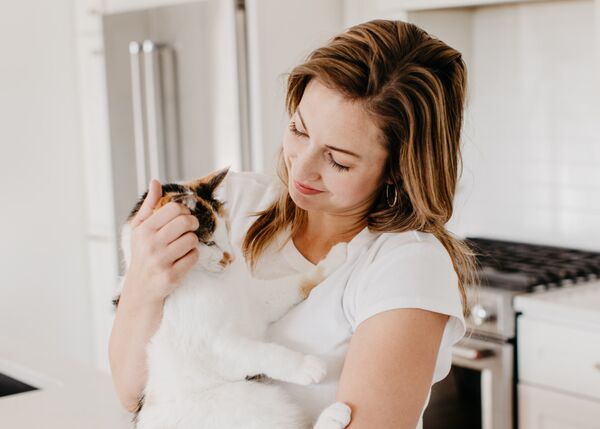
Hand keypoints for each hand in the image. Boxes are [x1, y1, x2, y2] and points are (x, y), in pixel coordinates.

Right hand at [122, 179, 200, 302]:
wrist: (140, 288)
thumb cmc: (142, 253)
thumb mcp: (139, 228)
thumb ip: (149, 205)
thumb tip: (155, 182)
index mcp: (144, 230)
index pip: (174, 209)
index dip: (184, 211)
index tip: (183, 217)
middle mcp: (151, 244)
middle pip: (186, 222)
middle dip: (192, 224)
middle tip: (189, 229)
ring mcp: (161, 261)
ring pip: (192, 240)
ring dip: (192, 242)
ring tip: (183, 246)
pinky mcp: (171, 276)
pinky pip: (194, 257)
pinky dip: (192, 256)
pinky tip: (183, 258)